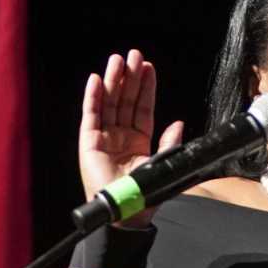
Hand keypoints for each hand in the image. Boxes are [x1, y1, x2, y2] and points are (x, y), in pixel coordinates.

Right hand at [79, 49, 183, 199]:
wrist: (124, 212)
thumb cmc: (142, 195)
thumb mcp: (162, 165)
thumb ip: (169, 144)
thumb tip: (178, 123)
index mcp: (138, 142)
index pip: (142, 108)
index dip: (145, 88)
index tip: (148, 68)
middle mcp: (120, 137)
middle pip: (124, 101)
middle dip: (129, 77)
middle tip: (134, 55)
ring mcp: (104, 139)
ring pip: (108, 103)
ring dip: (113, 81)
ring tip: (118, 60)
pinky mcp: (89, 143)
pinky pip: (91, 116)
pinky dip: (92, 97)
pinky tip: (97, 80)